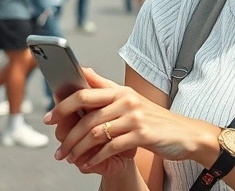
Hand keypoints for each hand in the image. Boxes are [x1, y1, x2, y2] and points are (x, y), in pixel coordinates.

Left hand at [44, 68, 218, 176]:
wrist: (185, 134)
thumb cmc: (153, 118)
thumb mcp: (129, 98)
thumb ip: (105, 87)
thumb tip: (81, 70)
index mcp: (119, 90)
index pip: (83, 92)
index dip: (62, 104)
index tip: (48, 118)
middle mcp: (125, 99)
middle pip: (85, 113)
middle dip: (67, 132)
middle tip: (57, 148)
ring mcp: (133, 116)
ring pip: (96, 132)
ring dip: (79, 149)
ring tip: (69, 159)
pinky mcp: (141, 134)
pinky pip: (111, 147)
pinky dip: (96, 157)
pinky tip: (88, 164)